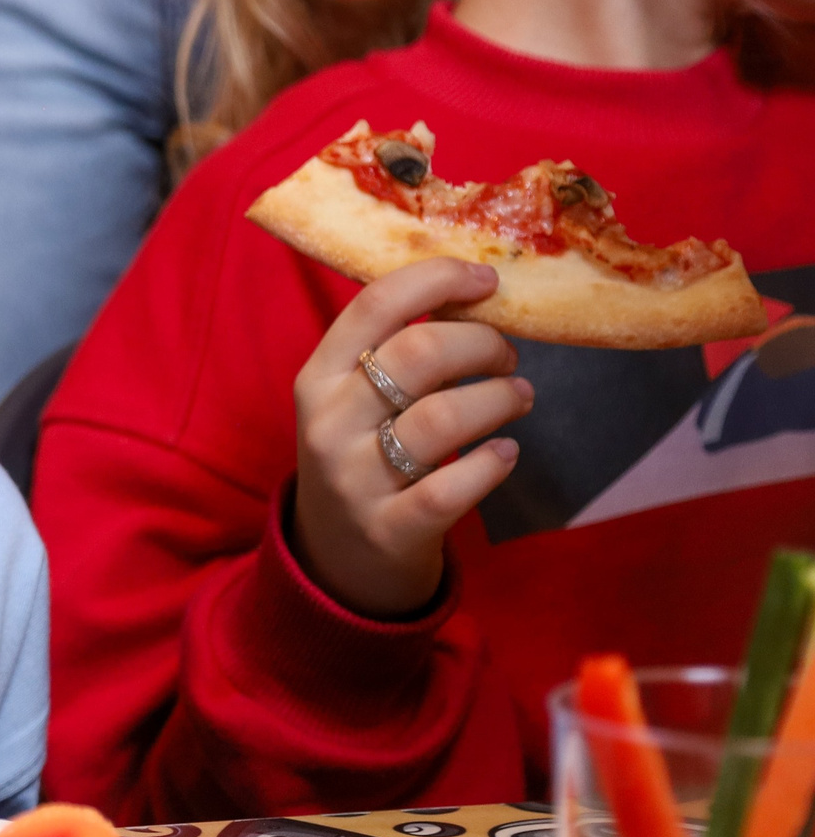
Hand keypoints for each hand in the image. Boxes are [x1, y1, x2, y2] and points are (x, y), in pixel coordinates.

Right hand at [291, 260, 534, 616]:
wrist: (337, 557)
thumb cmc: (361, 456)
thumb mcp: (352, 400)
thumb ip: (393, 351)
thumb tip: (474, 291)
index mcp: (318, 377)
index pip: (374, 305)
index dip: (438, 279)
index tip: (487, 280)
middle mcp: (329, 423)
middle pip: (418, 354)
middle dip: (481, 343)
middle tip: (506, 354)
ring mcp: (355, 479)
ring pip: (442, 418)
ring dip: (498, 398)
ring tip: (518, 396)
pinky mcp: (390, 529)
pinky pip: (452, 488)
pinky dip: (491, 464)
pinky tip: (506, 453)